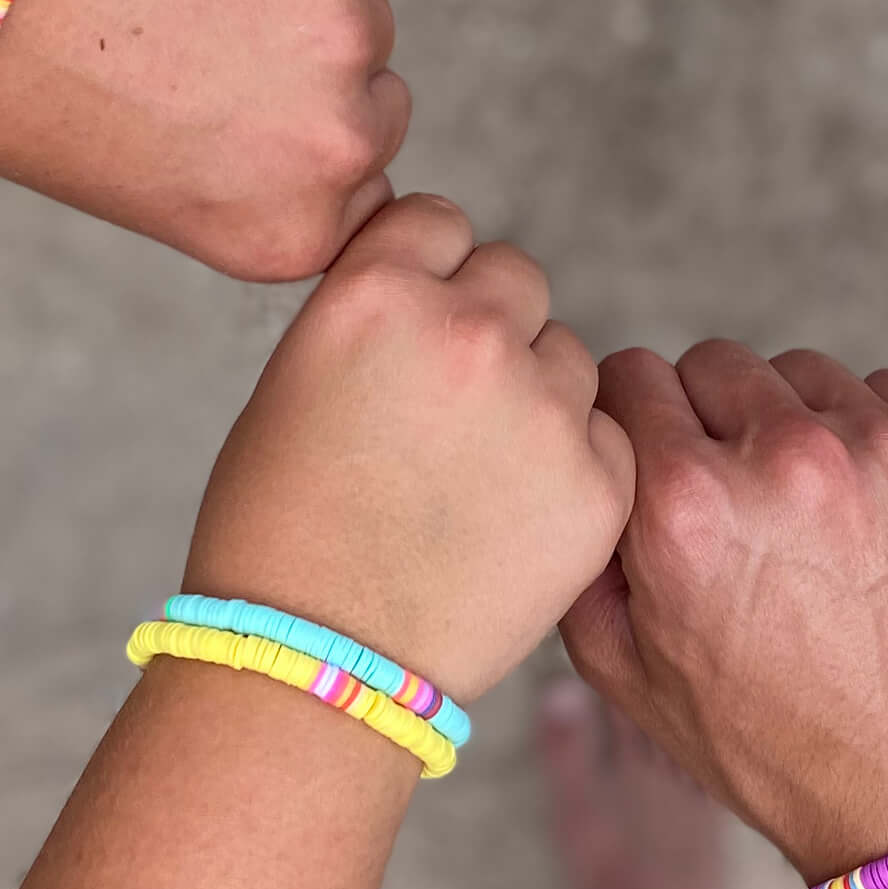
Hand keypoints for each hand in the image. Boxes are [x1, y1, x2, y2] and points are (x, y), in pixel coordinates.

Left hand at [0, 0, 406, 280]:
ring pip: (361, 9)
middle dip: (311, 68)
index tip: (238, 110)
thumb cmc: (22, 86)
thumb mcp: (150, 189)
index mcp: (293, 236)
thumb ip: (251, 183)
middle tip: (201, 41)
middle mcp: (336, 155)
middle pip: (375, 100)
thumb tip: (306, 127)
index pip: (360, 188)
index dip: (297, 138)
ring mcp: (343, 42)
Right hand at [183, 196, 635, 698]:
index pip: (441, 222)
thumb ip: (383, 315)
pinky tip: (509, 519)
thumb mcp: (299, 381)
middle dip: (491, 327)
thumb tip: (443, 283)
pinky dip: (571, 466)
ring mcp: (543, 408)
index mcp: (378, 292)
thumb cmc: (282, 528)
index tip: (416, 325)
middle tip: (447, 410)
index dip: (429, 271)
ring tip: (470, 480)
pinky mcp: (598, 483)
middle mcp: (469, 332)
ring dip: (536, 396)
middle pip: (518, 278)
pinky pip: (605, 435)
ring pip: (569, 358)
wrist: (315, 665)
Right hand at [561, 342, 887, 881]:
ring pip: (807, 375)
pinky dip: (881, 440)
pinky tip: (883, 520)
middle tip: (740, 506)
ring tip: (819, 522)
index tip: (660, 463)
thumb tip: (588, 462)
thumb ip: (583, 549)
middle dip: (714, 423)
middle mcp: (788, 457)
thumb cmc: (783, 750)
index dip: (637, 424)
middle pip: (716, 363)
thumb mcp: (628, 675)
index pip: (630, 376)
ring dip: (800, 427)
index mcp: (689, 506)